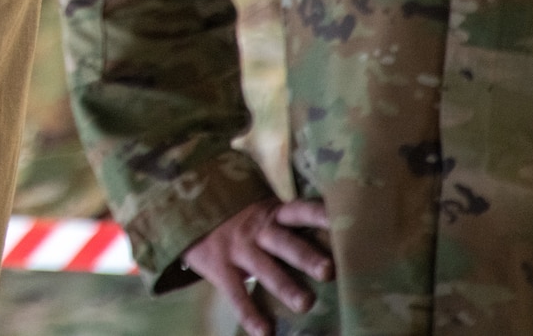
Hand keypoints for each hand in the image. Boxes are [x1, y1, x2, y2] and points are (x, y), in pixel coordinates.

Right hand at [182, 198, 333, 335]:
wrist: (186, 208)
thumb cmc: (238, 215)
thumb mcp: (262, 208)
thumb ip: (290, 220)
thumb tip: (337, 234)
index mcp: (273, 213)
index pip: (301, 211)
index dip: (322, 216)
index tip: (346, 222)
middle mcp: (258, 230)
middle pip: (286, 243)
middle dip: (307, 256)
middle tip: (328, 270)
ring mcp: (238, 249)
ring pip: (265, 269)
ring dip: (285, 286)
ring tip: (306, 304)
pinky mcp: (220, 268)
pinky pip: (237, 294)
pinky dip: (251, 314)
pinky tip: (266, 332)